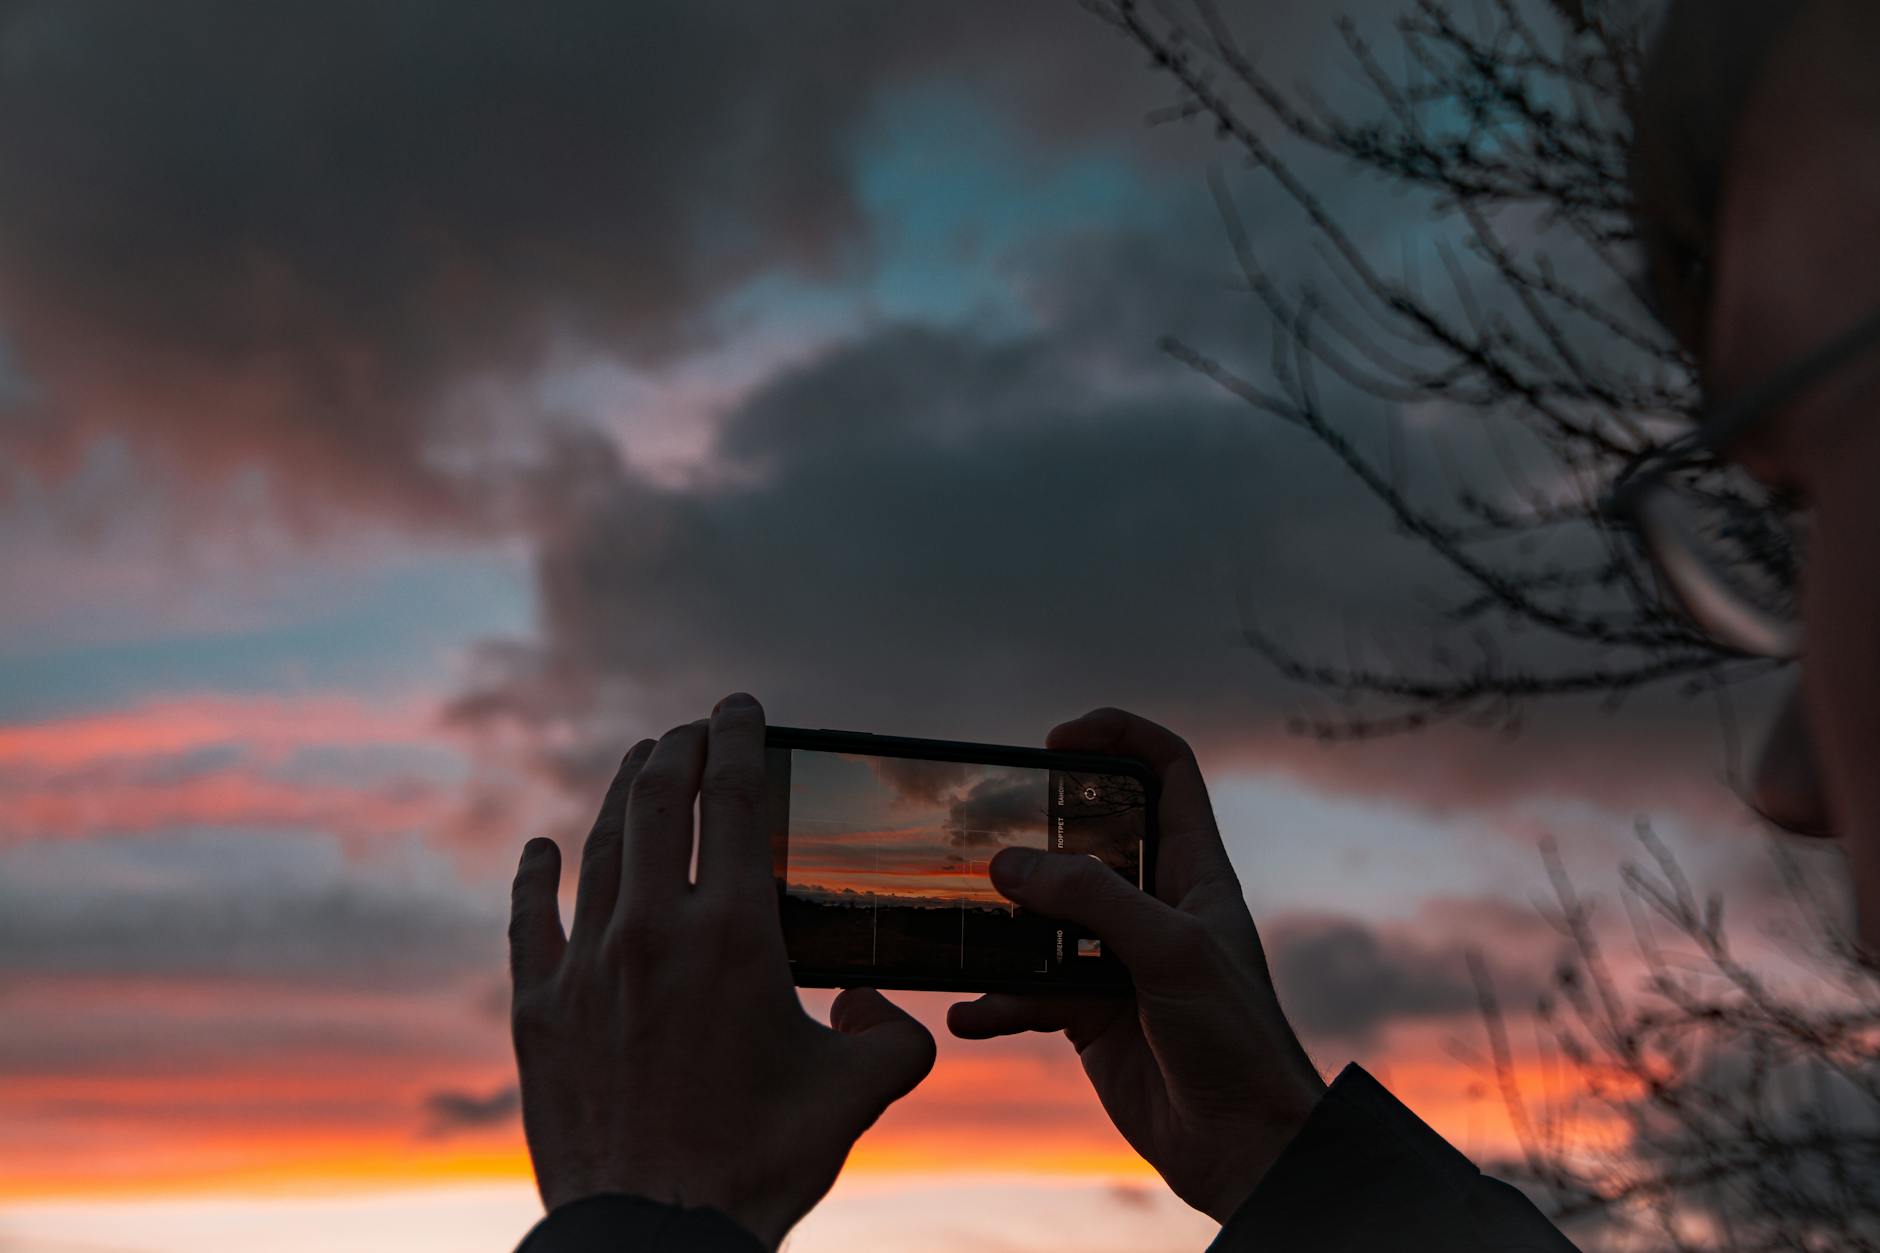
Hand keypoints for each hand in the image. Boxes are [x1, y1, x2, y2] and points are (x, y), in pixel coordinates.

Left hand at [507, 693, 935, 1248]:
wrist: (655, 1234)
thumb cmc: (760, 1163)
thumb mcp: (860, 1091)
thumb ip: (894, 1034)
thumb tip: (877, 1005)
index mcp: (733, 933)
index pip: (732, 799)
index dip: (738, 739)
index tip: (740, 708)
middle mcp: (653, 930)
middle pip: (658, 802)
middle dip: (679, 749)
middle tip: (694, 727)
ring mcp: (586, 966)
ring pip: (600, 849)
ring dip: (621, 794)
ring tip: (639, 763)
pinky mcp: (538, 1011)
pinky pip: (530, 922)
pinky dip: (534, 877)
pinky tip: (538, 850)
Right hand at [948, 707, 1324, 1221]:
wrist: (1246, 1153)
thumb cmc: (1237, 1043)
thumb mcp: (1170, 952)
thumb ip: (1092, 898)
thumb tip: (1009, 864)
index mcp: (1195, 872)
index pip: (1166, 771)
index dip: (1118, 737)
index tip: (1057, 740)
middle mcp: (1155, 907)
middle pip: (1088, 839)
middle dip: (1036, 829)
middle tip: (982, 827)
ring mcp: (1119, 961)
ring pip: (1045, 918)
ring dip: (1002, 924)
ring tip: (962, 927)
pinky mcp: (1091, 1015)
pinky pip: (1029, 992)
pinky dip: (997, 1001)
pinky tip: (971, 1016)